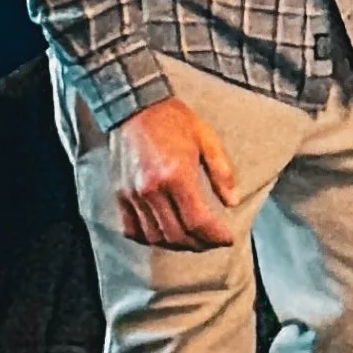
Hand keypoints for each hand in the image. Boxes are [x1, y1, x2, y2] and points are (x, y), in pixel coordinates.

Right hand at [109, 98, 238, 249]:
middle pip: (177, 234)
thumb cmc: (174, 120)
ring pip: (155, 237)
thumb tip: (232, 202)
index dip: (215, 236)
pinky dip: (149, 239)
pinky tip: (164, 235)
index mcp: (176, 175)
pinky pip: (132, 229)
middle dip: (200, 244)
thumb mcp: (207, 139)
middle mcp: (152, 189)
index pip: (197, 221)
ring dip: (177, 245)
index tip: (227, 239)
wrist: (136, 106)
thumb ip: (221, 172)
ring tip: (193, 241)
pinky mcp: (121, 194)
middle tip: (213, 242)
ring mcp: (133, 194)